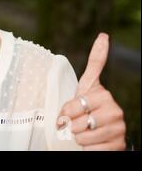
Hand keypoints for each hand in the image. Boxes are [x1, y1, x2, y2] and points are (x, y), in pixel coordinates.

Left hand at [57, 33, 125, 150]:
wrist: (102, 132)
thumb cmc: (89, 106)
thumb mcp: (87, 84)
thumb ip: (95, 62)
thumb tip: (104, 35)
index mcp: (104, 95)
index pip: (73, 105)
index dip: (66, 111)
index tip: (68, 112)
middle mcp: (115, 111)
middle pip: (76, 122)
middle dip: (71, 125)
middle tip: (77, 123)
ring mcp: (118, 129)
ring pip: (82, 137)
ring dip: (79, 137)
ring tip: (85, 132)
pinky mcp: (118, 145)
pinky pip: (91, 149)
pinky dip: (87, 148)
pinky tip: (93, 143)